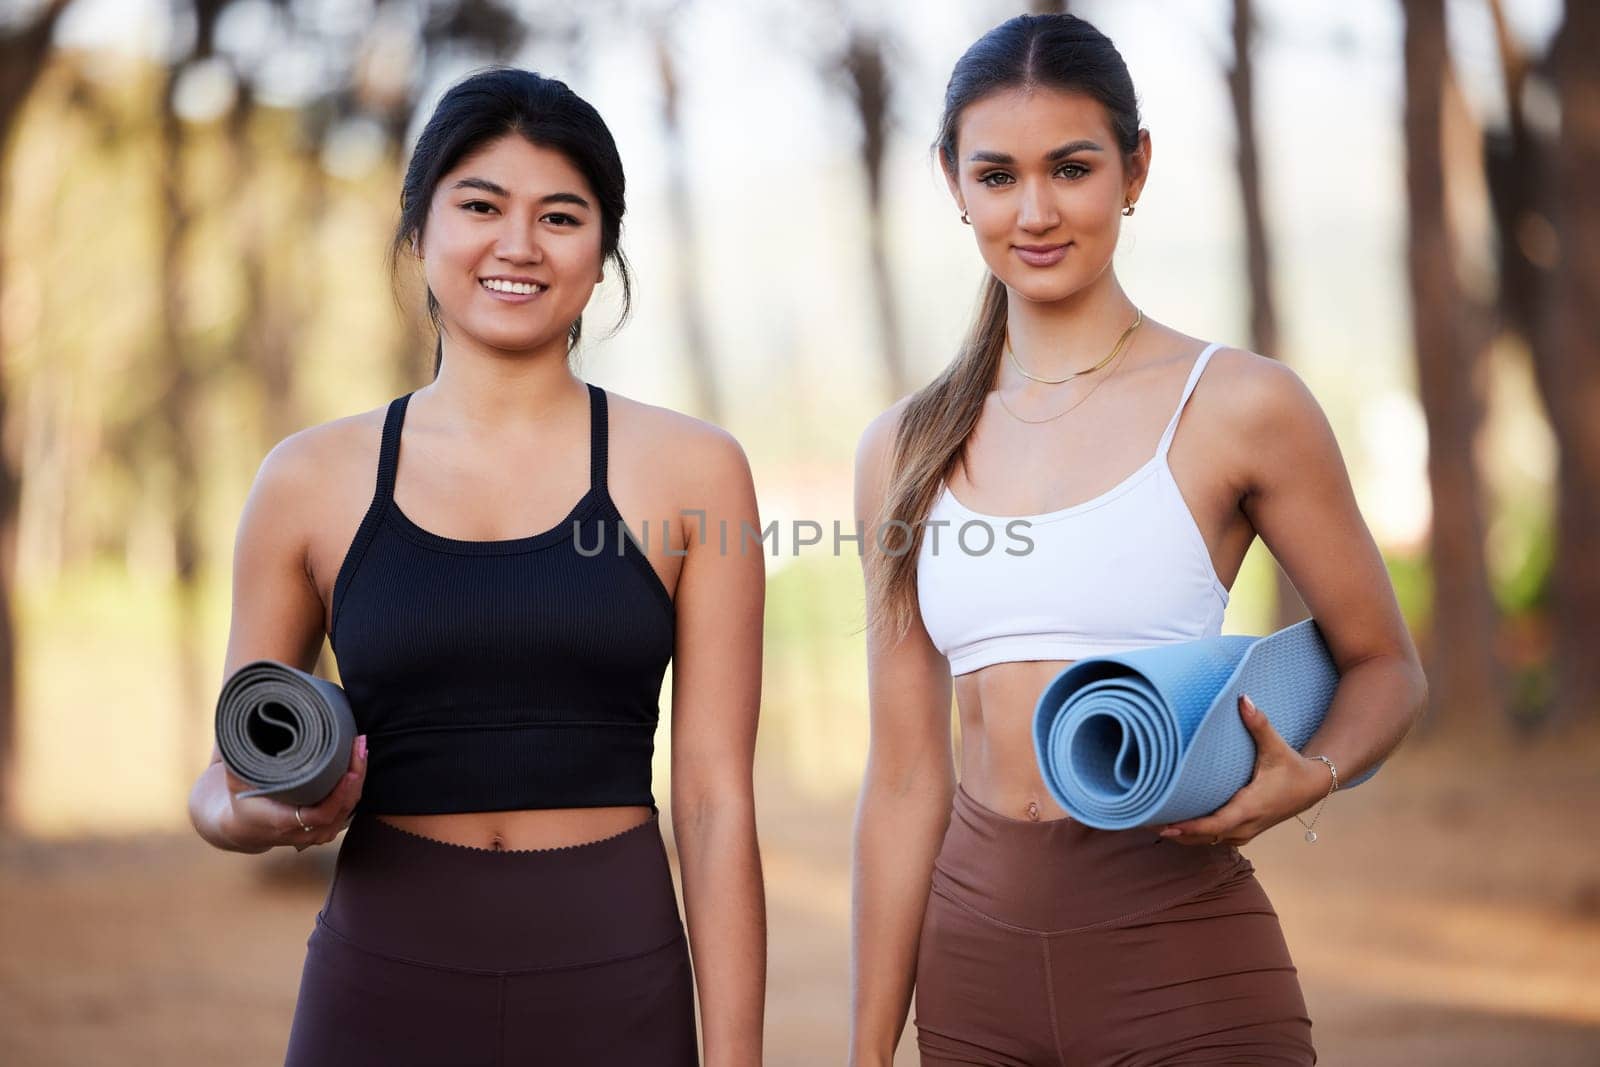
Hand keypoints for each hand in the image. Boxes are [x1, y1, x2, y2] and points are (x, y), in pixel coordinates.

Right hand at [222, 735, 367, 851]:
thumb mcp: (236, 782)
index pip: (320, 815)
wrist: (244, 829)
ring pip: (347, 811)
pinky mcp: (323, 829)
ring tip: (360, 750)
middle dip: (355, 779)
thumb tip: (241, 730)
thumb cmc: (242, 801)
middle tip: (359, 747)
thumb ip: (241, 761)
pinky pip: (346, 811)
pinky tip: (358, 766)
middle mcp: (302, 832)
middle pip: (340, 810)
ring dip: (358, 781)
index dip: (338, 796)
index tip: (348, 772)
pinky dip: (354, 789)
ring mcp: (315, 834)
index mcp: (282, 822)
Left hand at [1155, 695, 1327, 846]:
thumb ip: (1258, 724)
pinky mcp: (1243, 832)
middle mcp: (1246, 825)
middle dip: (1177, 833)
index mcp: (1251, 807)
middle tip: (1145, 821)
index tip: (1167, 826)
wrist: (1312, 787)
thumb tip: (1243, 698)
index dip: (1191, 827)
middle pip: (1205, 838)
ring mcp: (1245, 832)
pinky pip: (1214, 840)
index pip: (1216, 825)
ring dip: (1183, 837)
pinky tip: (1174, 825)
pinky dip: (1194, 836)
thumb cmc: (1292, 767)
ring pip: (1208, 842)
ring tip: (1152, 822)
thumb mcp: (1275, 746)